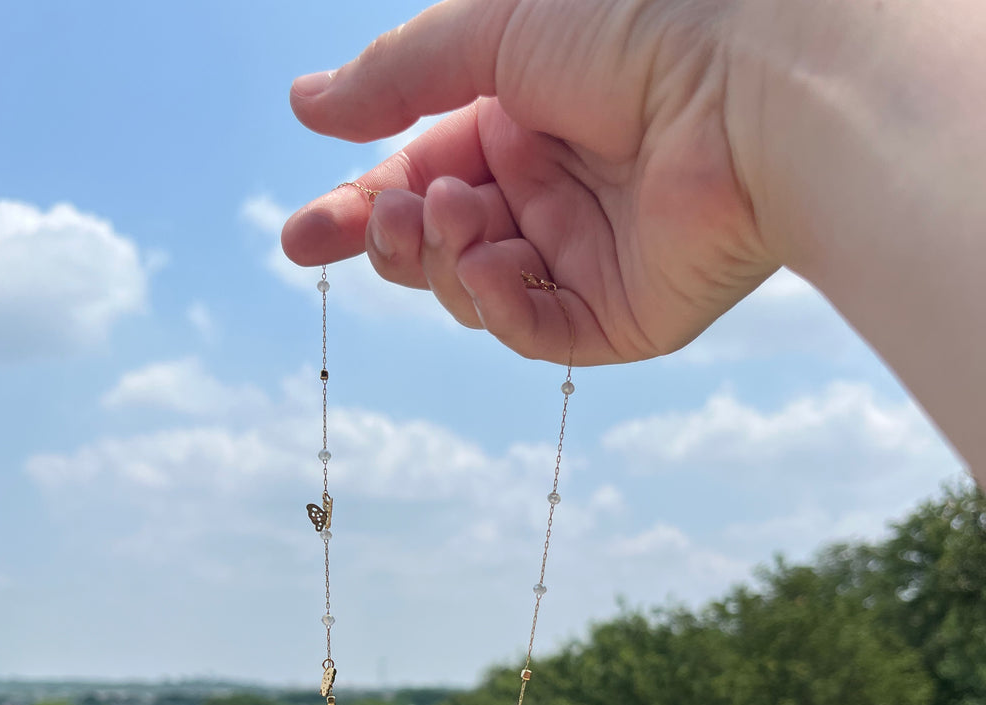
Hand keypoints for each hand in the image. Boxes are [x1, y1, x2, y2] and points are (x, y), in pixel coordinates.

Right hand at [281, 0, 776, 365]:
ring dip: (442, 259)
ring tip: (455, 211)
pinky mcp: (623, 316)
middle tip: (384, 219)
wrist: (747, 82)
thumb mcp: (491, 31)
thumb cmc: (635, 28)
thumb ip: (397, 77)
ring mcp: (586, 259)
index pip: (418, 180)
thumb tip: (305, 105)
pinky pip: (535, 331)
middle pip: (438, 248)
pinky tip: (487, 261)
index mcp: (519, 125)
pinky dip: (497, 303)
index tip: (301, 241)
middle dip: (392, 240)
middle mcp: (549, 195)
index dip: (356, 212)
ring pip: (475, 293)